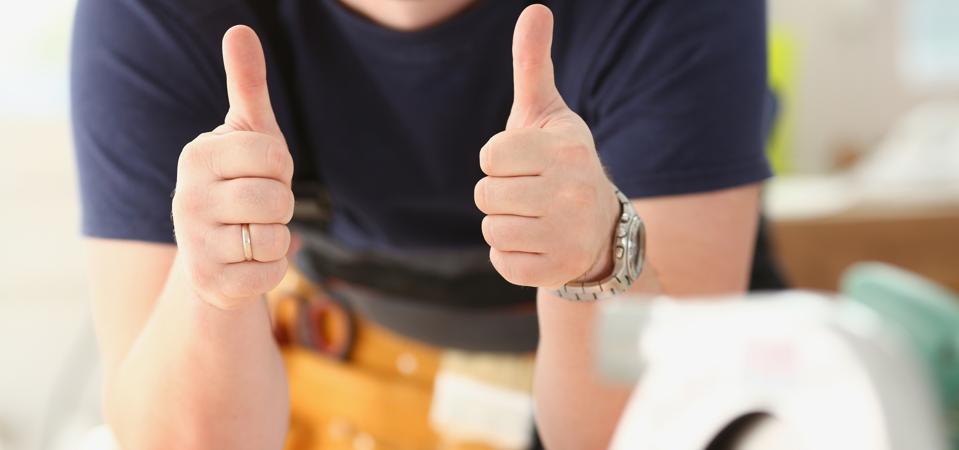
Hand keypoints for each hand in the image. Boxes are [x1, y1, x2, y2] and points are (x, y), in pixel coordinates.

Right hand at [172, 26, 293, 309]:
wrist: (215, 254)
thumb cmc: (240, 181)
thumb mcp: (247, 135)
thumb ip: (247, 85)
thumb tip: (240, 29)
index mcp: (198, 155)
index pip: (275, 154)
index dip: (281, 167)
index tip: (261, 173)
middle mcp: (187, 198)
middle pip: (277, 198)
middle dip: (282, 205)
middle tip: (260, 207)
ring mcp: (195, 244)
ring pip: (276, 237)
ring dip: (278, 237)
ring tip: (253, 232)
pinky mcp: (212, 283)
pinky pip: (274, 273)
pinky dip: (274, 268)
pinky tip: (249, 262)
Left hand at [475, 5, 619, 288]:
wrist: (600, 229)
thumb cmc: (559, 162)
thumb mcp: (548, 113)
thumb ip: (533, 64)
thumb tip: (534, 9)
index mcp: (567, 149)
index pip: (490, 155)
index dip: (498, 159)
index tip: (524, 163)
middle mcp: (573, 192)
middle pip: (486, 194)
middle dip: (499, 193)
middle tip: (530, 193)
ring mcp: (567, 234)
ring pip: (491, 229)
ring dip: (504, 224)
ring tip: (535, 218)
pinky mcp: (557, 269)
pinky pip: (501, 261)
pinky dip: (510, 255)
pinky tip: (538, 244)